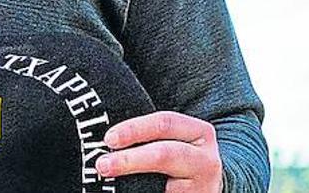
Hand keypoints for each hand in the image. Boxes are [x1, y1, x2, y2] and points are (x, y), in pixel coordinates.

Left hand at [95, 111, 221, 192]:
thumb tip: (105, 136)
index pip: (164, 122)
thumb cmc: (178, 153)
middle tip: (102, 164)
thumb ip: (148, 133)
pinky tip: (129, 191)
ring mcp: (203, 186)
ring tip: (110, 180)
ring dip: (134, 182)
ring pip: (166, 184)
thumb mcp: (173, 137)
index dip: (134, 129)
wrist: (205, 184)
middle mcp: (205, 159)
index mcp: (199, 131)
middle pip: (165, 154)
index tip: (108, 139)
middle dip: (130, 159)